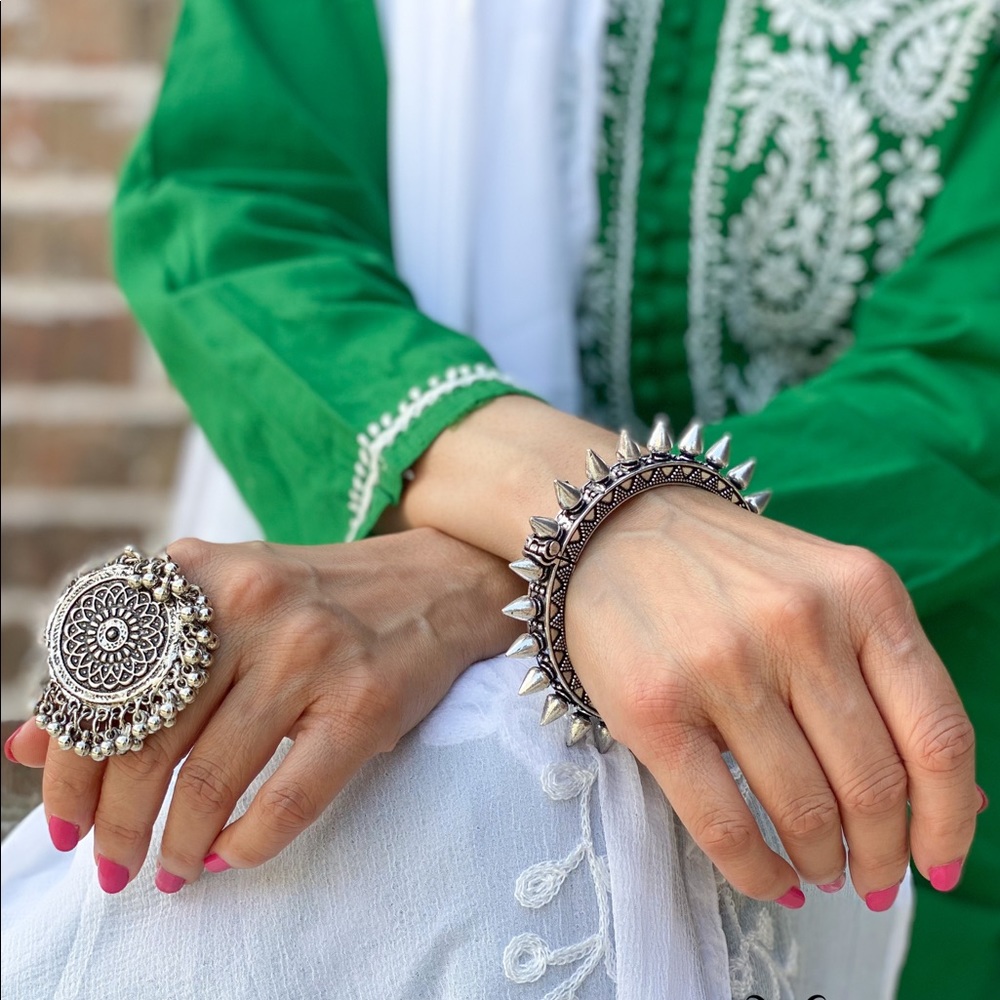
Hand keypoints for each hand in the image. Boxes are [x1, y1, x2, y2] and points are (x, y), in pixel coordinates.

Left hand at [7, 528, 519, 892]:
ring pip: (211, 778)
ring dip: (175, 844)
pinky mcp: (366, 701)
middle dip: (115, 823)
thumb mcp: (221, 607)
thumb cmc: (315, 602)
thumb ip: (127, 667)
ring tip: (168, 871)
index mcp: (201, 574)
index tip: (66, 823)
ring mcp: (313, 651)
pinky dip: (246, 843)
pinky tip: (228, 854)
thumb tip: (24, 744)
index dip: (67, 768)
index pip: (101, 686)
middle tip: (110, 865)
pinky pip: (289, 799)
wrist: (434, 582)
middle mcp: (251, 603)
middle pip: (147, 739)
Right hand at [565, 486, 979, 908]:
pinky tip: (768, 876)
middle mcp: (799, 624)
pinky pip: (724, 824)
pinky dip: (757, 871)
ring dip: (822, 863)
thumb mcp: (824, 592)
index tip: (938, 863)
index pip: (938, 735)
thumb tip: (957, 800)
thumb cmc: (725, 568)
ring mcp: (724, 665)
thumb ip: (887, 680)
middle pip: (873, 785)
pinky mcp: (656, 708)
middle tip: (869, 880)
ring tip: (817, 870)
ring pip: (803, 811)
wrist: (610, 530)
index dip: (949, 819)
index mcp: (862, 591)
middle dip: (880, 856)